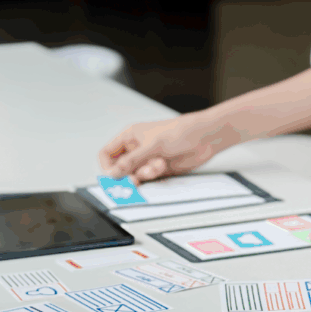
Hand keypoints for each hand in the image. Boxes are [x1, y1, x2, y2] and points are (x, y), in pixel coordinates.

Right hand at [98, 115, 232, 182]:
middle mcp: (136, 149)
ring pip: (135, 175)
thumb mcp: (152, 145)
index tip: (115, 175)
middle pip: (120, 169)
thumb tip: (113, 173)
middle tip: (136, 178)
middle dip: (129, 174)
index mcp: (129, 136)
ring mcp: (147, 160)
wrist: (203, 138)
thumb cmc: (179, 132)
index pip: (106, 154)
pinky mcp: (158, 170)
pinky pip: (148, 179)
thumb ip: (131, 161)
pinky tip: (163, 166)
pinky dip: (154, 176)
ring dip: (145, 174)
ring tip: (158, 165)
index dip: (108, 166)